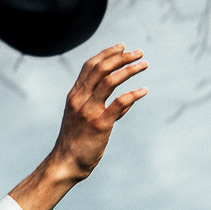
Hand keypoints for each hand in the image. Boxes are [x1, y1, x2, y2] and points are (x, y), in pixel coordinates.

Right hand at [49, 43, 148, 180]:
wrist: (65, 163)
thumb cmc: (75, 142)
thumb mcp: (82, 119)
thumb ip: (102, 107)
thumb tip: (127, 101)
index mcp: (74, 96)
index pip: (90, 66)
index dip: (107, 53)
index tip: (122, 46)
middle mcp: (80, 100)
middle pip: (101, 69)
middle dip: (122, 57)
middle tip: (139, 53)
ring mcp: (89, 111)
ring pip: (110, 81)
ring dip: (129, 69)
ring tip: (144, 64)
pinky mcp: (100, 125)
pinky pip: (120, 103)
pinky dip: (134, 93)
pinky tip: (144, 90)